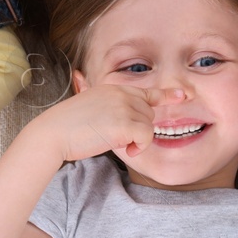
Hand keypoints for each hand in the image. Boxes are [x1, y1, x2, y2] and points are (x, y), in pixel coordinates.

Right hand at [29, 84, 170, 163]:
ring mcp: (124, 106)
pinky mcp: (124, 123)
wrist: (54, 132)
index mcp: (113, 88)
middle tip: (119, 139)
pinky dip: (139, 147)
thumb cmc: (67, 125)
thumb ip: (106, 105)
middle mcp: (121, 93)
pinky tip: (125, 150)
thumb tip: (108, 106)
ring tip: (116, 143)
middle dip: (138, 130)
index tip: (183, 95)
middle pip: (148, 113)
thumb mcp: (89, 106)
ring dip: (137, 140)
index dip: (166, 95)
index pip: (145, 91)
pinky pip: (146, 136)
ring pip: (149, 126)